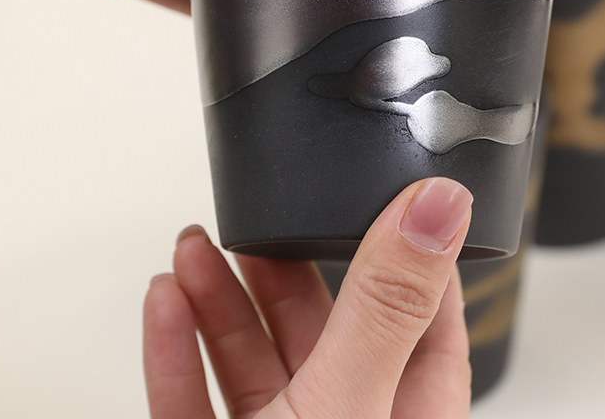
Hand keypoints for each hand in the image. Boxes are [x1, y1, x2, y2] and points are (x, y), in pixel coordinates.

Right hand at [143, 178, 472, 418]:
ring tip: (198, 246)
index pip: (429, 327)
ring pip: (252, 361)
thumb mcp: (348, 400)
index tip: (387, 205)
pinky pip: (192, 403)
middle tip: (262, 222)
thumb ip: (385, 305)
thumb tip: (437, 206)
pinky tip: (166, 302)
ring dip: (219, 299)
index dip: (410, 260)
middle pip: (324, 331)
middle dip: (283, 267)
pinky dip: (174, 352)